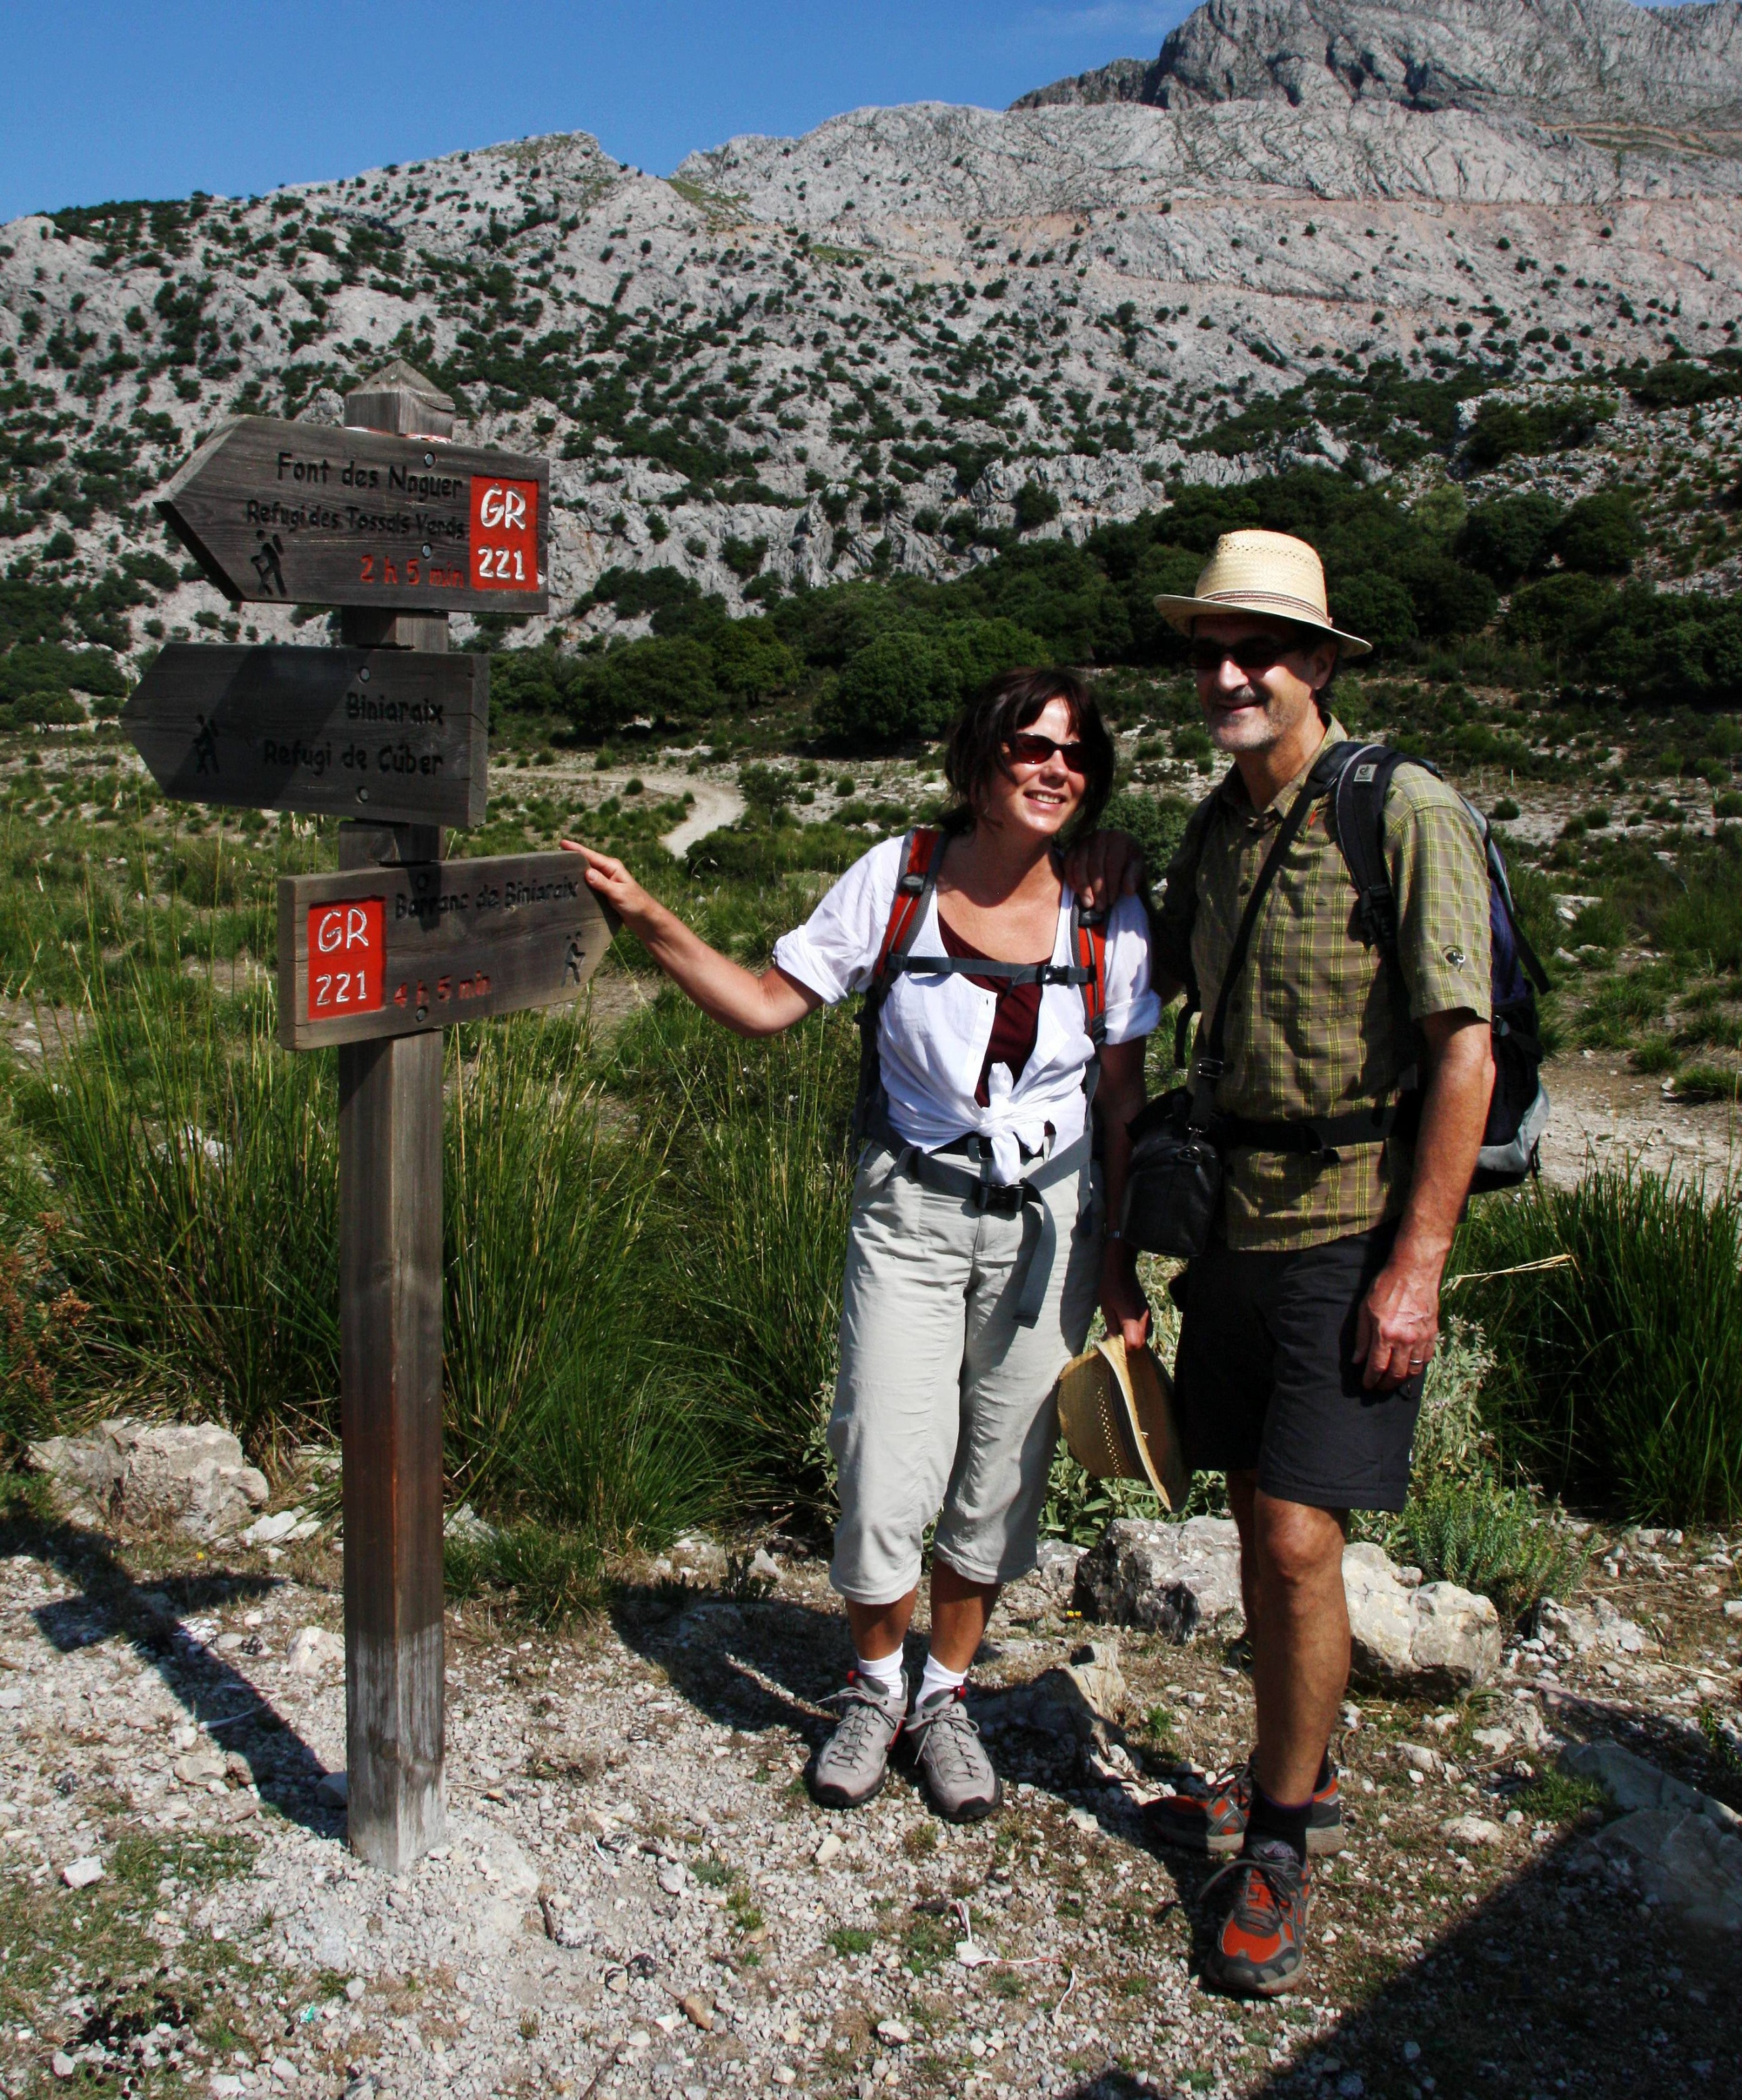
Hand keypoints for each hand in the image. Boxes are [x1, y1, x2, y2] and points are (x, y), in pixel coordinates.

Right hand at [561, 839, 658, 932]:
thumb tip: (586, 873)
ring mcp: (606, 882)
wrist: (646, 919)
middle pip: (587, 863)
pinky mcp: (605, 892)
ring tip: (558, 870)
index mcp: (612, 867)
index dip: (576, 849)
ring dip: (575, 872)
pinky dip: (581, 884)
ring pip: (587, 874)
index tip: (562, 843)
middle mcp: (608, 871)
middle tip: (555, 857)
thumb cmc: (636, 904)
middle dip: (573, 859)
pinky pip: (589, 885)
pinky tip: (571, 886)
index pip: (591, 856)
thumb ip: (603, 884)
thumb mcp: (618, 893)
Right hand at [1062, 828, 1144, 914]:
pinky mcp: (1073, 847)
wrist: (1117, 852)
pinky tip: (1077, 892)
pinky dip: (1071, 878)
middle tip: (1099, 907)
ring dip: (1083, 887)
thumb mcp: (1137, 868)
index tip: (1111, 902)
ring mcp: (1084, 840)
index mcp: (1118, 838)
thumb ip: (1134, 877)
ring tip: (1088, 903)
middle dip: (1097, 889)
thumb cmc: (1128, 862)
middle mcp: (1099, 836)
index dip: (1111, 885)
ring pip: (1080, 865)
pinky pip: (1068, 863)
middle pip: (1095, 865)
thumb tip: (1129, 890)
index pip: (1112, 864)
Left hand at [1099, 1241, 1151, 1352]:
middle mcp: (1143, 1318)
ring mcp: (1147, 1314)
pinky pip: (1146, 1328)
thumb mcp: (1107, 1308)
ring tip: (1119, 1334)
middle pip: (1140, 1342)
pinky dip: (1137, 1332)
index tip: (1113, 1347)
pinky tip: (1126, 1327)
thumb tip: (1112, 1342)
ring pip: (1144, 1336)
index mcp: (1132, 1318)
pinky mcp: (1147, 1310)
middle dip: (1128, 1346)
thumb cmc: (1110, 1286)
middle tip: (1114, 1342)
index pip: (1133, 1343)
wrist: (1121, 1268)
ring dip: (1133, 1339)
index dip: (1123, 1349)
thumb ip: (1112, 1327)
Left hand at [1355, 1253, 1440, 1390]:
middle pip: (1396, 1373)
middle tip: (1379, 1388)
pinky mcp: (1432, 1333)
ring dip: (1402, 1380)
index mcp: (1385, 1334)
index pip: (1377, 1367)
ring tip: (1393, 1381)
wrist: (1414, 1271)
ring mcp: (1421, 1338)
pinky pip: (1426, 1358)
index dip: (1371, 1380)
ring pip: (1413, 1369)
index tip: (1367, 1385)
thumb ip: (1362, 1338)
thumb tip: (1357, 1361)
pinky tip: (1409, 1368)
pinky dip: (1417, 1367)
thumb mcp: (1365, 1310)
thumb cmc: (1386, 1287)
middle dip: (1386, 1385)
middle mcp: (1405, 1339)